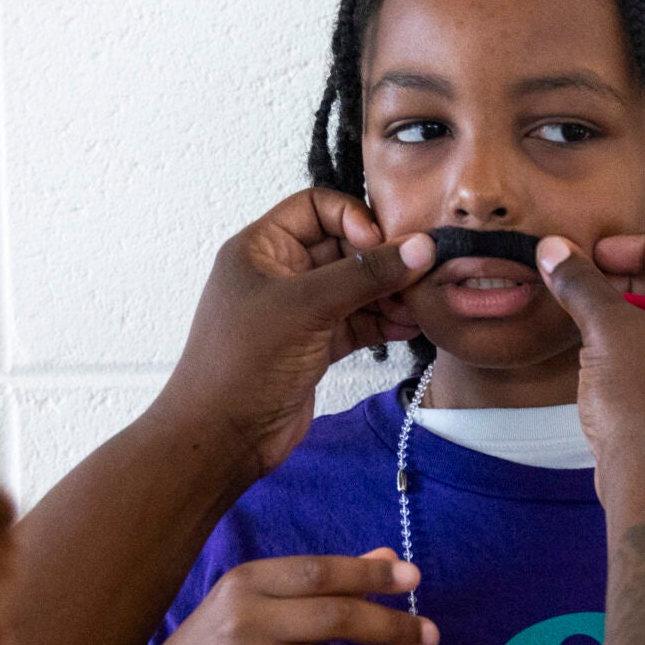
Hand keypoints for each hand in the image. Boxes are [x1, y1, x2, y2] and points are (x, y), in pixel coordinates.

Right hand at [122, 551, 435, 644]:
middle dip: (392, 628)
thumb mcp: (258, 602)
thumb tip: (390, 560)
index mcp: (247, 583)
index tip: (415, 581)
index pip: (320, 572)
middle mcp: (246, 622)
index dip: (371, 576)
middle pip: (335, 620)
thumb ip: (322, 582)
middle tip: (431, 637)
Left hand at [156, 190, 435, 485]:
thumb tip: (421, 247)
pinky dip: (383, 322)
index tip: (382, 246)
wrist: (223, 438)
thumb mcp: (307, 307)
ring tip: (418, 307)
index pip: (317, 207)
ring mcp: (300, 311)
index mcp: (262, 247)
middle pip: (344, 247)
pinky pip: (357, 321)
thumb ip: (365, 274)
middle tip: (419, 276)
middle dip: (382, 261)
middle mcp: (281, 272)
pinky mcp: (316, 344)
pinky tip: (409, 327)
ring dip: (389, 294)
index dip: (354, 219)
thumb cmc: (244, 363)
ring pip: (355, 287)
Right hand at [537, 234, 644, 485]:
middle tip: (592, 282)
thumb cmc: (643, 402)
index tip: (600, 255)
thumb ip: (582, 284)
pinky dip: (641, 347)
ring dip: (633, 313)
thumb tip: (553, 250)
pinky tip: (603, 356)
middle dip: (634, 279)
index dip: (641, 246)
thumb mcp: (607, 329)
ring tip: (592, 317)